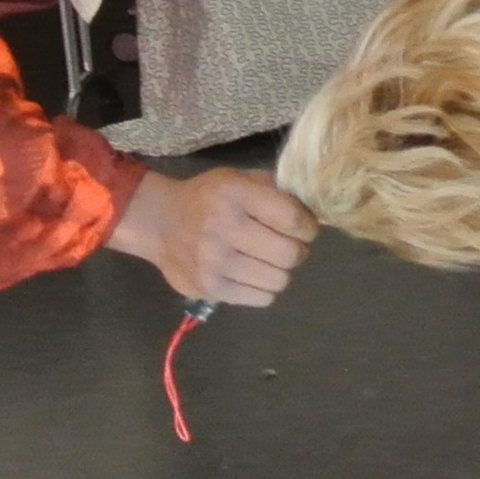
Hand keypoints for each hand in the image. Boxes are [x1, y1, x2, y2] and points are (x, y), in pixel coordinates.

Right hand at [108, 165, 315, 308]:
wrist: (160, 222)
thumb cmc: (209, 198)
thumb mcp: (240, 180)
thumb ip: (279, 193)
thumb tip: (319, 216)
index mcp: (234, 194)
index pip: (293, 220)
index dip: (308, 227)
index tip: (304, 228)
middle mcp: (222, 227)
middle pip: (290, 254)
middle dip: (298, 251)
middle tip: (288, 246)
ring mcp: (214, 262)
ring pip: (279, 280)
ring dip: (281, 271)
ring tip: (268, 260)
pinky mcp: (209, 289)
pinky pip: (261, 298)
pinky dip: (264, 288)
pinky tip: (252, 274)